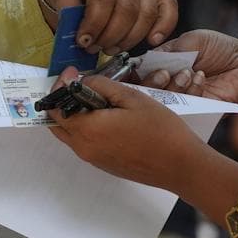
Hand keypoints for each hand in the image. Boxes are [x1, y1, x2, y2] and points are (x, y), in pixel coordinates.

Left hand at [36, 0, 177, 53]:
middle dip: (110, 35)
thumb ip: (67, 10)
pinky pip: (168, 6)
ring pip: (147, 13)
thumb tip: (77, 37)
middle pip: (128, 9)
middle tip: (94, 47)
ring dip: (130, 38)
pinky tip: (151, 40)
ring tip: (110, 47)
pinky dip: (164, 25)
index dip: (94, 24)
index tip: (83, 41)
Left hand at [46, 67, 207, 192]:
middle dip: (63, 101)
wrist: (181, 166)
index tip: (72, 71)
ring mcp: (94, 159)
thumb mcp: (131, 97)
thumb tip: (80, 81)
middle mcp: (84, 148)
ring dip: (75, 115)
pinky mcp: (104, 165)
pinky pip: (85, 143)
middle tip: (79, 84)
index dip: (59, 86)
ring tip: (96, 97)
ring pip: (71, 133)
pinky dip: (86, 127)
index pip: (55, 107)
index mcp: (88, 130)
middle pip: (58, 123)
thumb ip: (100, 85)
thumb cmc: (160, 129)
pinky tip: (108, 116)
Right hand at [141, 30, 237, 117]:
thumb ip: (166, 51)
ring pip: (161, 101)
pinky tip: (201, 78)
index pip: (139, 72)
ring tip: (189, 73)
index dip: (135, 73)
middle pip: (145, 91)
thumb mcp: (191, 40)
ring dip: (174, 84)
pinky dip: (190, 91)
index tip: (140, 70)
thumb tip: (142, 62)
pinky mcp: (194, 111)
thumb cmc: (220, 49)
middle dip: (152, 81)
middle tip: (166, 73)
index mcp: (162, 64)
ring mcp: (180, 99)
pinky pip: (182, 108)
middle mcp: (167, 83)